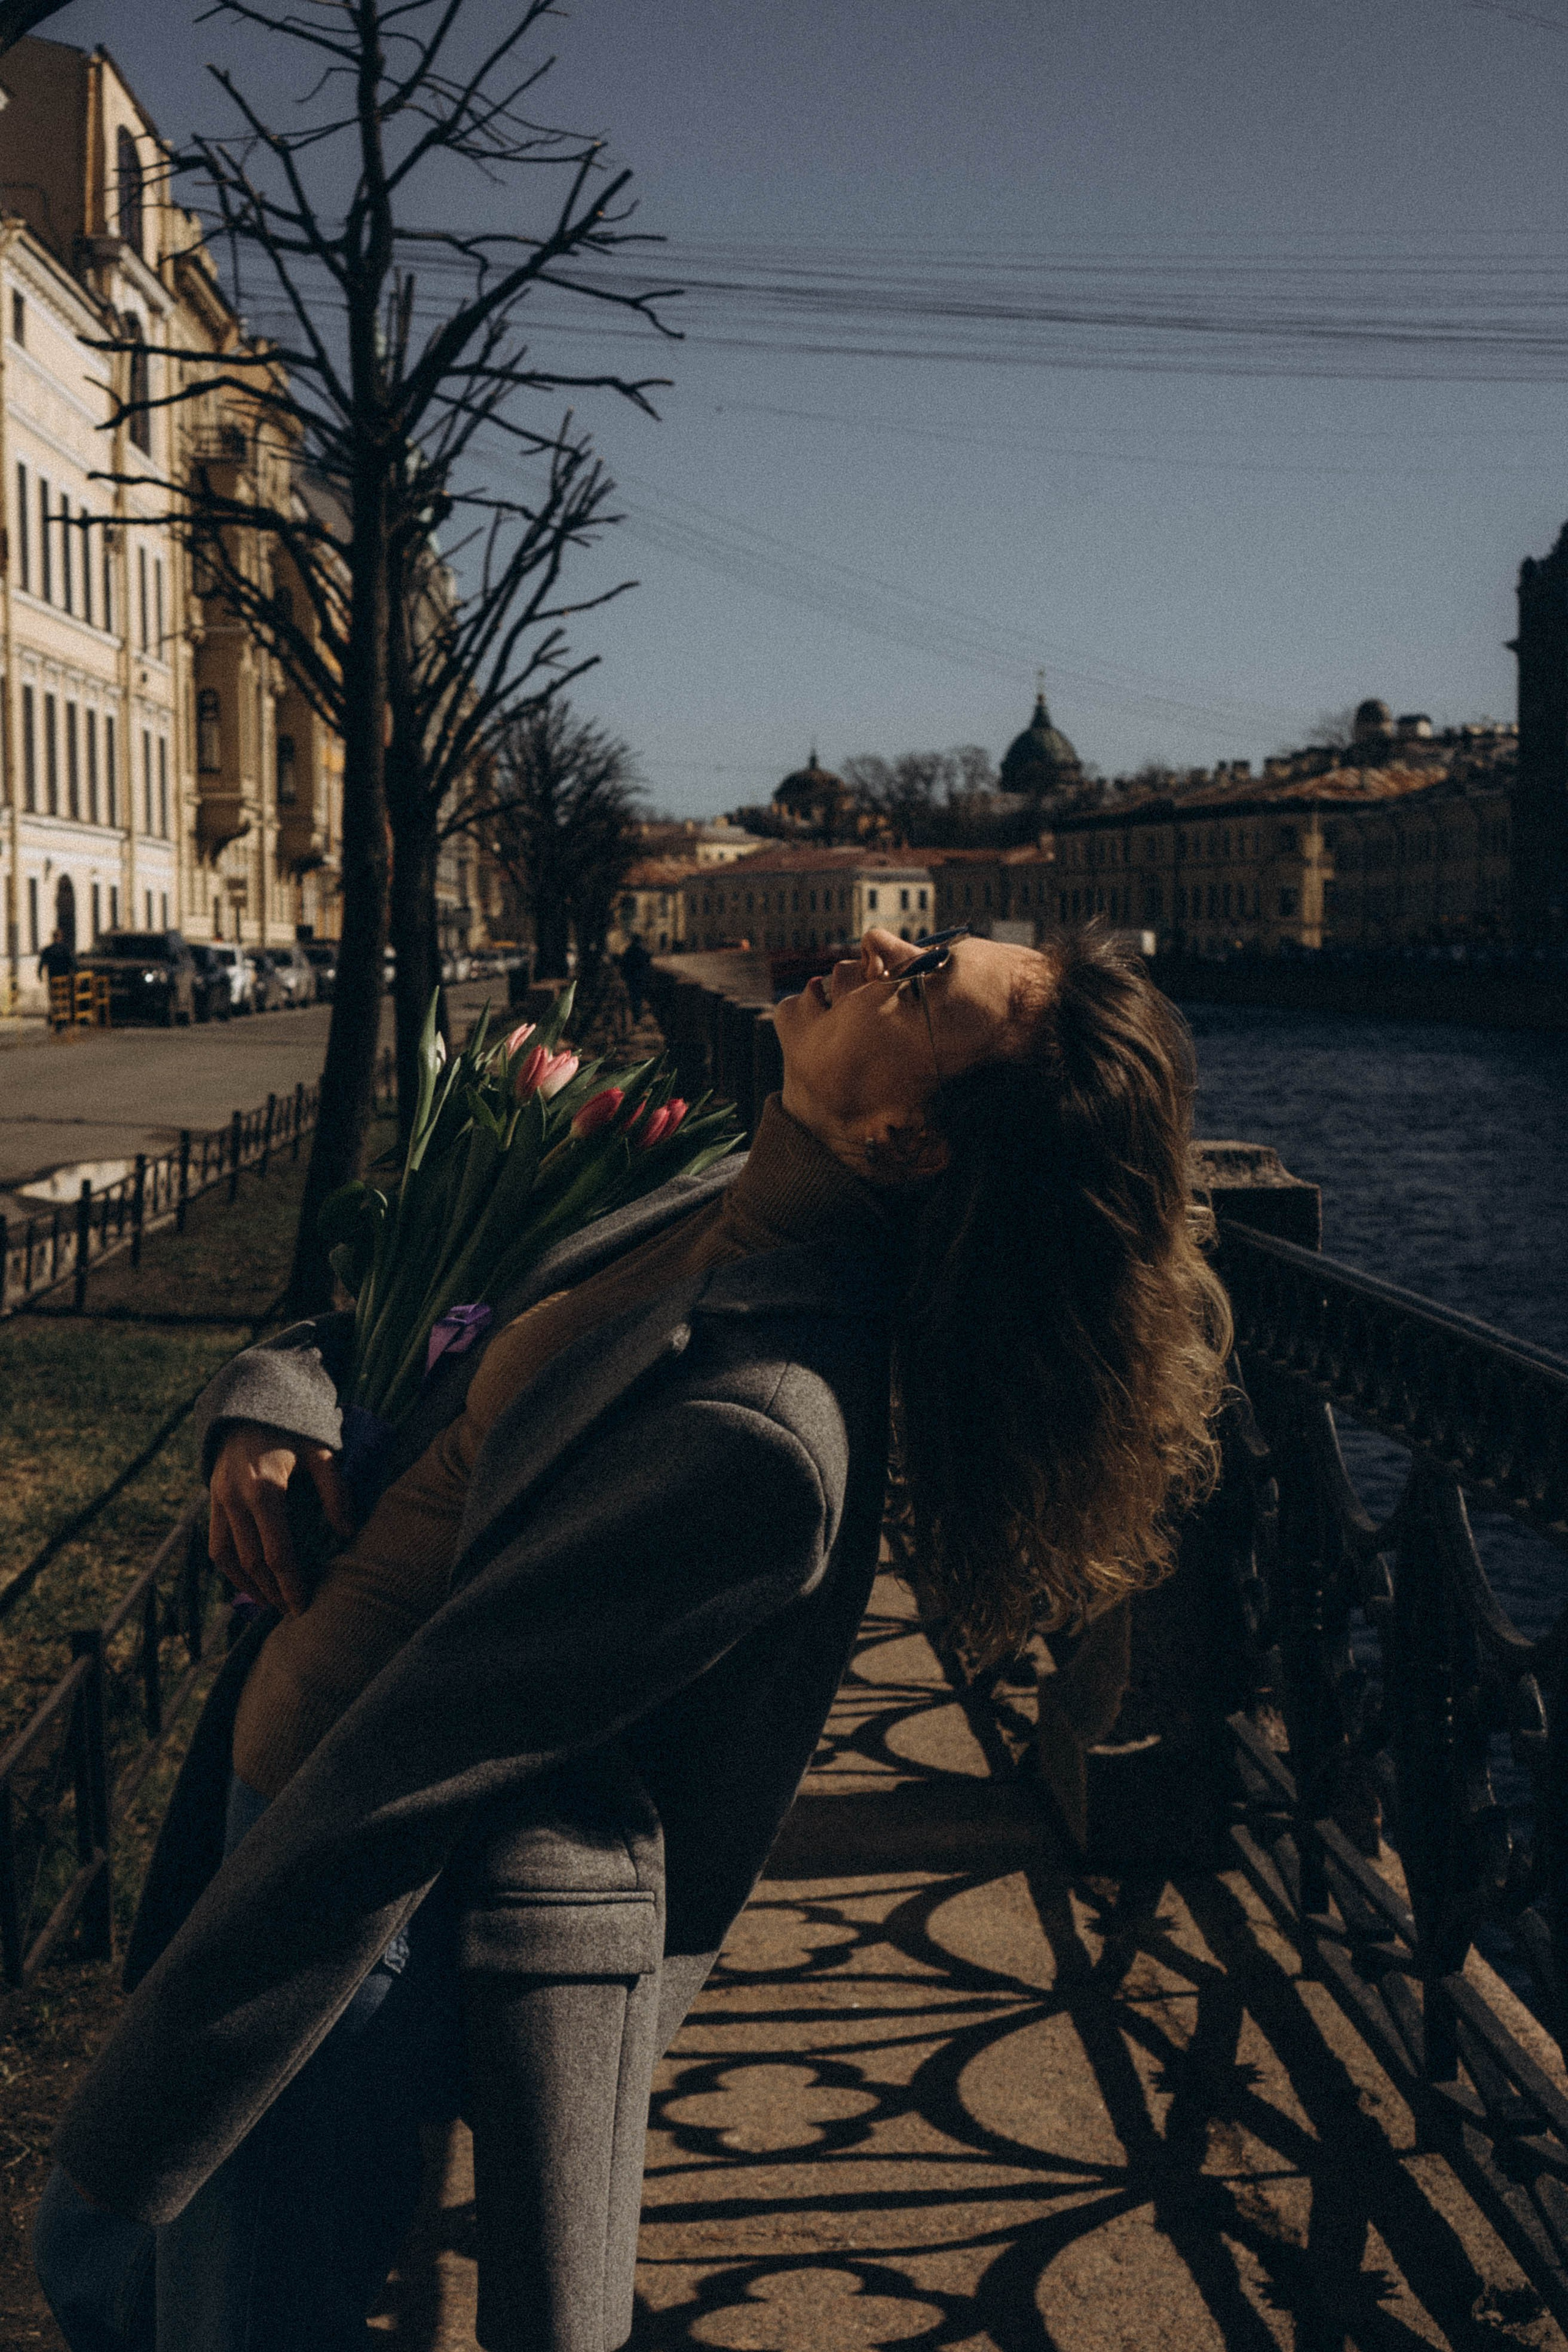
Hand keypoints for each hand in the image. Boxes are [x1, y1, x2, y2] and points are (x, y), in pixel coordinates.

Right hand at [207, 1423, 354, 1616]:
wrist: (249, 1402)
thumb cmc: (293, 1427)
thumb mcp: (322, 1452)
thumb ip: (336, 1492)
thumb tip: (347, 1533)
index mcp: (266, 1489)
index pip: (277, 1552)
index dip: (290, 1583)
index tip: (303, 1606)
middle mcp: (236, 1498)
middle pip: (252, 1561)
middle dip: (272, 1591)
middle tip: (292, 1612)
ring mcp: (219, 1499)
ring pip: (227, 1558)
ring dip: (247, 1586)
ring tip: (270, 1603)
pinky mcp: (211, 1499)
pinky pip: (215, 1543)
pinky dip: (229, 1567)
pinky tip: (248, 1579)